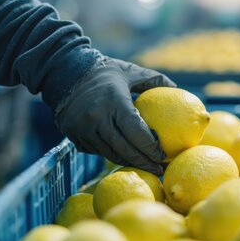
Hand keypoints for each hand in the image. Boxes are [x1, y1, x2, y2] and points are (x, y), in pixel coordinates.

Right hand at [54, 56, 174, 174]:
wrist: (63, 71)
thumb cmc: (104, 71)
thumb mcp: (130, 71)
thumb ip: (154, 80)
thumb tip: (177, 89)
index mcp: (113, 101)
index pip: (136, 132)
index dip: (151, 147)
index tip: (163, 155)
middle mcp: (96, 117)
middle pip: (125, 149)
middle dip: (144, 162)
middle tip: (159, 169)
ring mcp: (83, 129)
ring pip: (110, 154)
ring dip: (129, 162)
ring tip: (146, 166)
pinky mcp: (74, 136)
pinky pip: (98, 151)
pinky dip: (113, 155)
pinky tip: (127, 158)